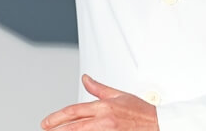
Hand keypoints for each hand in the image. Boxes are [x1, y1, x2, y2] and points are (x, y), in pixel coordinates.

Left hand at [41, 74, 158, 130]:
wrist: (158, 124)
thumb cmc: (141, 112)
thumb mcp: (118, 95)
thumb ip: (98, 88)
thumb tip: (85, 79)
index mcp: (104, 107)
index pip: (74, 111)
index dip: (58, 118)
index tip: (46, 123)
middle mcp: (104, 121)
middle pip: (74, 126)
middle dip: (57, 130)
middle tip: (46, 130)